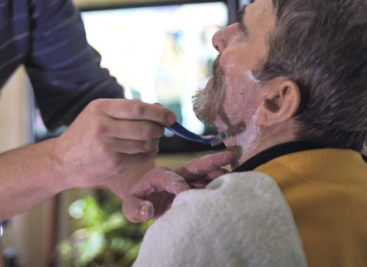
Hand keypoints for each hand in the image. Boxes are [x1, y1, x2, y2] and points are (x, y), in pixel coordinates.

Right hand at [54, 99, 175, 187]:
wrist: (61, 161)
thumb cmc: (85, 135)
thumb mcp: (98, 115)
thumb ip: (126, 110)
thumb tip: (160, 108)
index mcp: (100, 107)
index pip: (138, 108)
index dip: (159, 112)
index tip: (171, 117)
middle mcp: (102, 125)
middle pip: (146, 127)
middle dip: (159, 129)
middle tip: (161, 130)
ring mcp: (107, 146)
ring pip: (146, 143)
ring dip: (154, 142)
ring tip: (150, 140)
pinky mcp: (112, 163)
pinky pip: (141, 157)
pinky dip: (149, 154)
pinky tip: (145, 151)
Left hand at [120, 151, 235, 221]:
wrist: (140, 195)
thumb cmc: (135, 200)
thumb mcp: (129, 205)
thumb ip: (136, 208)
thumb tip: (147, 211)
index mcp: (158, 176)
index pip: (171, 179)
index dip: (179, 186)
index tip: (186, 194)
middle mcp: (175, 174)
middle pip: (195, 166)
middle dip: (211, 161)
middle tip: (229, 156)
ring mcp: (186, 179)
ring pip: (205, 174)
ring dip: (220, 174)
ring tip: (236, 174)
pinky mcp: (193, 186)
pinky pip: (207, 184)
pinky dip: (219, 184)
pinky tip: (233, 186)